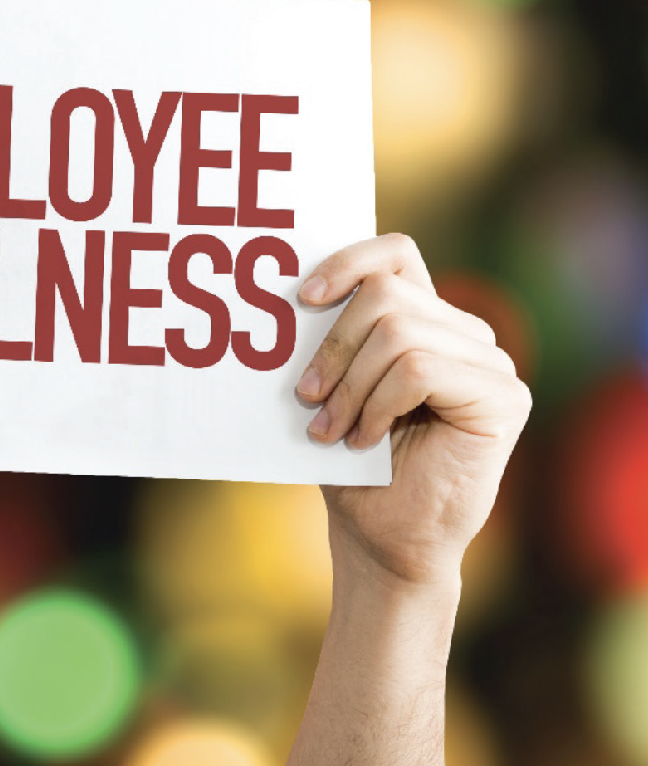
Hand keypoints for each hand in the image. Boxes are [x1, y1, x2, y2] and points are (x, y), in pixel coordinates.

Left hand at [295, 234, 530, 586]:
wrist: (380, 538)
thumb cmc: (349, 462)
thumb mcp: (330, 387)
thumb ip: (328, 338)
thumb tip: (289, 291)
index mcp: (426, 319)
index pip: (395, 254)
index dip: (347, 261)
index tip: (303, 298)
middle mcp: (465, 332)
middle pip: (385, 295)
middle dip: (333, 347)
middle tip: (307, 397)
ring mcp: (490, 362)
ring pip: (398, 333)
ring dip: (351, 385)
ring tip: (332, 428)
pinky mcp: (503, 397)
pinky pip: (419, 369)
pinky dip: (378, 405)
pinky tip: (366, 439)